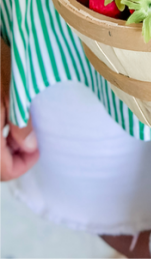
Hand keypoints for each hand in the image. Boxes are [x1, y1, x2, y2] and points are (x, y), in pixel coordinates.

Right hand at [0, 36, 38, 180]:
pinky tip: (5, 116)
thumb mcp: (14, 87)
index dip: (24, 164)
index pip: (4, 172)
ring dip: (3, 146)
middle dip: (13, 155)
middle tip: (30, 134)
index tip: (38, 145)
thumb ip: (21, 121)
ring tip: (19, 124)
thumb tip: (30, 145)